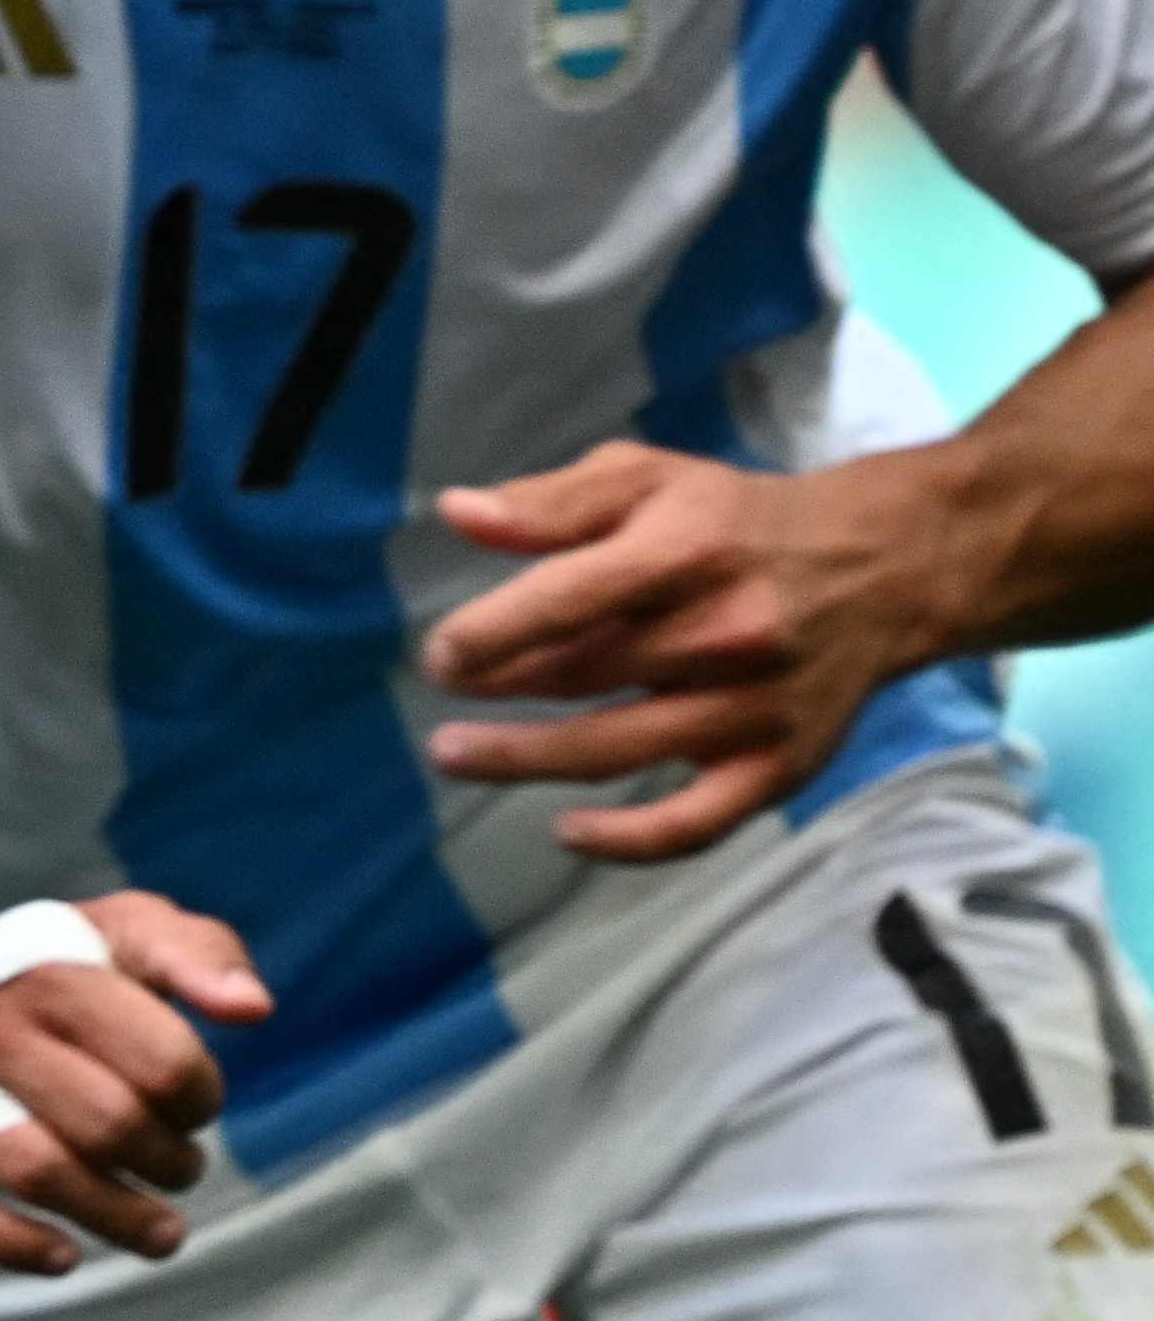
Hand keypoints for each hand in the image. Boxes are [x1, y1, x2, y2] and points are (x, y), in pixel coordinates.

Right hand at [0, 892, 265, 1275]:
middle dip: (171, 1164)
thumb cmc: (50, 974)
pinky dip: (15, 1245)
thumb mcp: (126, 934)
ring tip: (162, 1232)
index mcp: (46, 971)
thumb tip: (252, 1009)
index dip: (202, 1099)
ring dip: (118, 1218)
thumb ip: (201, 954)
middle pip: (111, 1125)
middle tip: (180, 1168)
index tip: (194, 1103)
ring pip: (40, 1171)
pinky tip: (65, 1257)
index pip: (164, 1064)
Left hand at [420, 441, 958, 863]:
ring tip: (455, 754)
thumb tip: (458, 514)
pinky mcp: (782, 766)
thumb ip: (551, 501)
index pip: (571, 597)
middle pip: (583, 673)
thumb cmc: (736, 522)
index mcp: (688, 552)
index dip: (492, 631)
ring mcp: (755, 709)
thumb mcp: (648, 479)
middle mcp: (726, 634)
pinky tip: (568, 832)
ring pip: (620, 749)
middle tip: (444, 685)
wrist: (881, 570)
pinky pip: (699, 823)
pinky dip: (629, 841)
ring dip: (527, 759)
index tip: (439, 653)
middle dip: (498, 685)